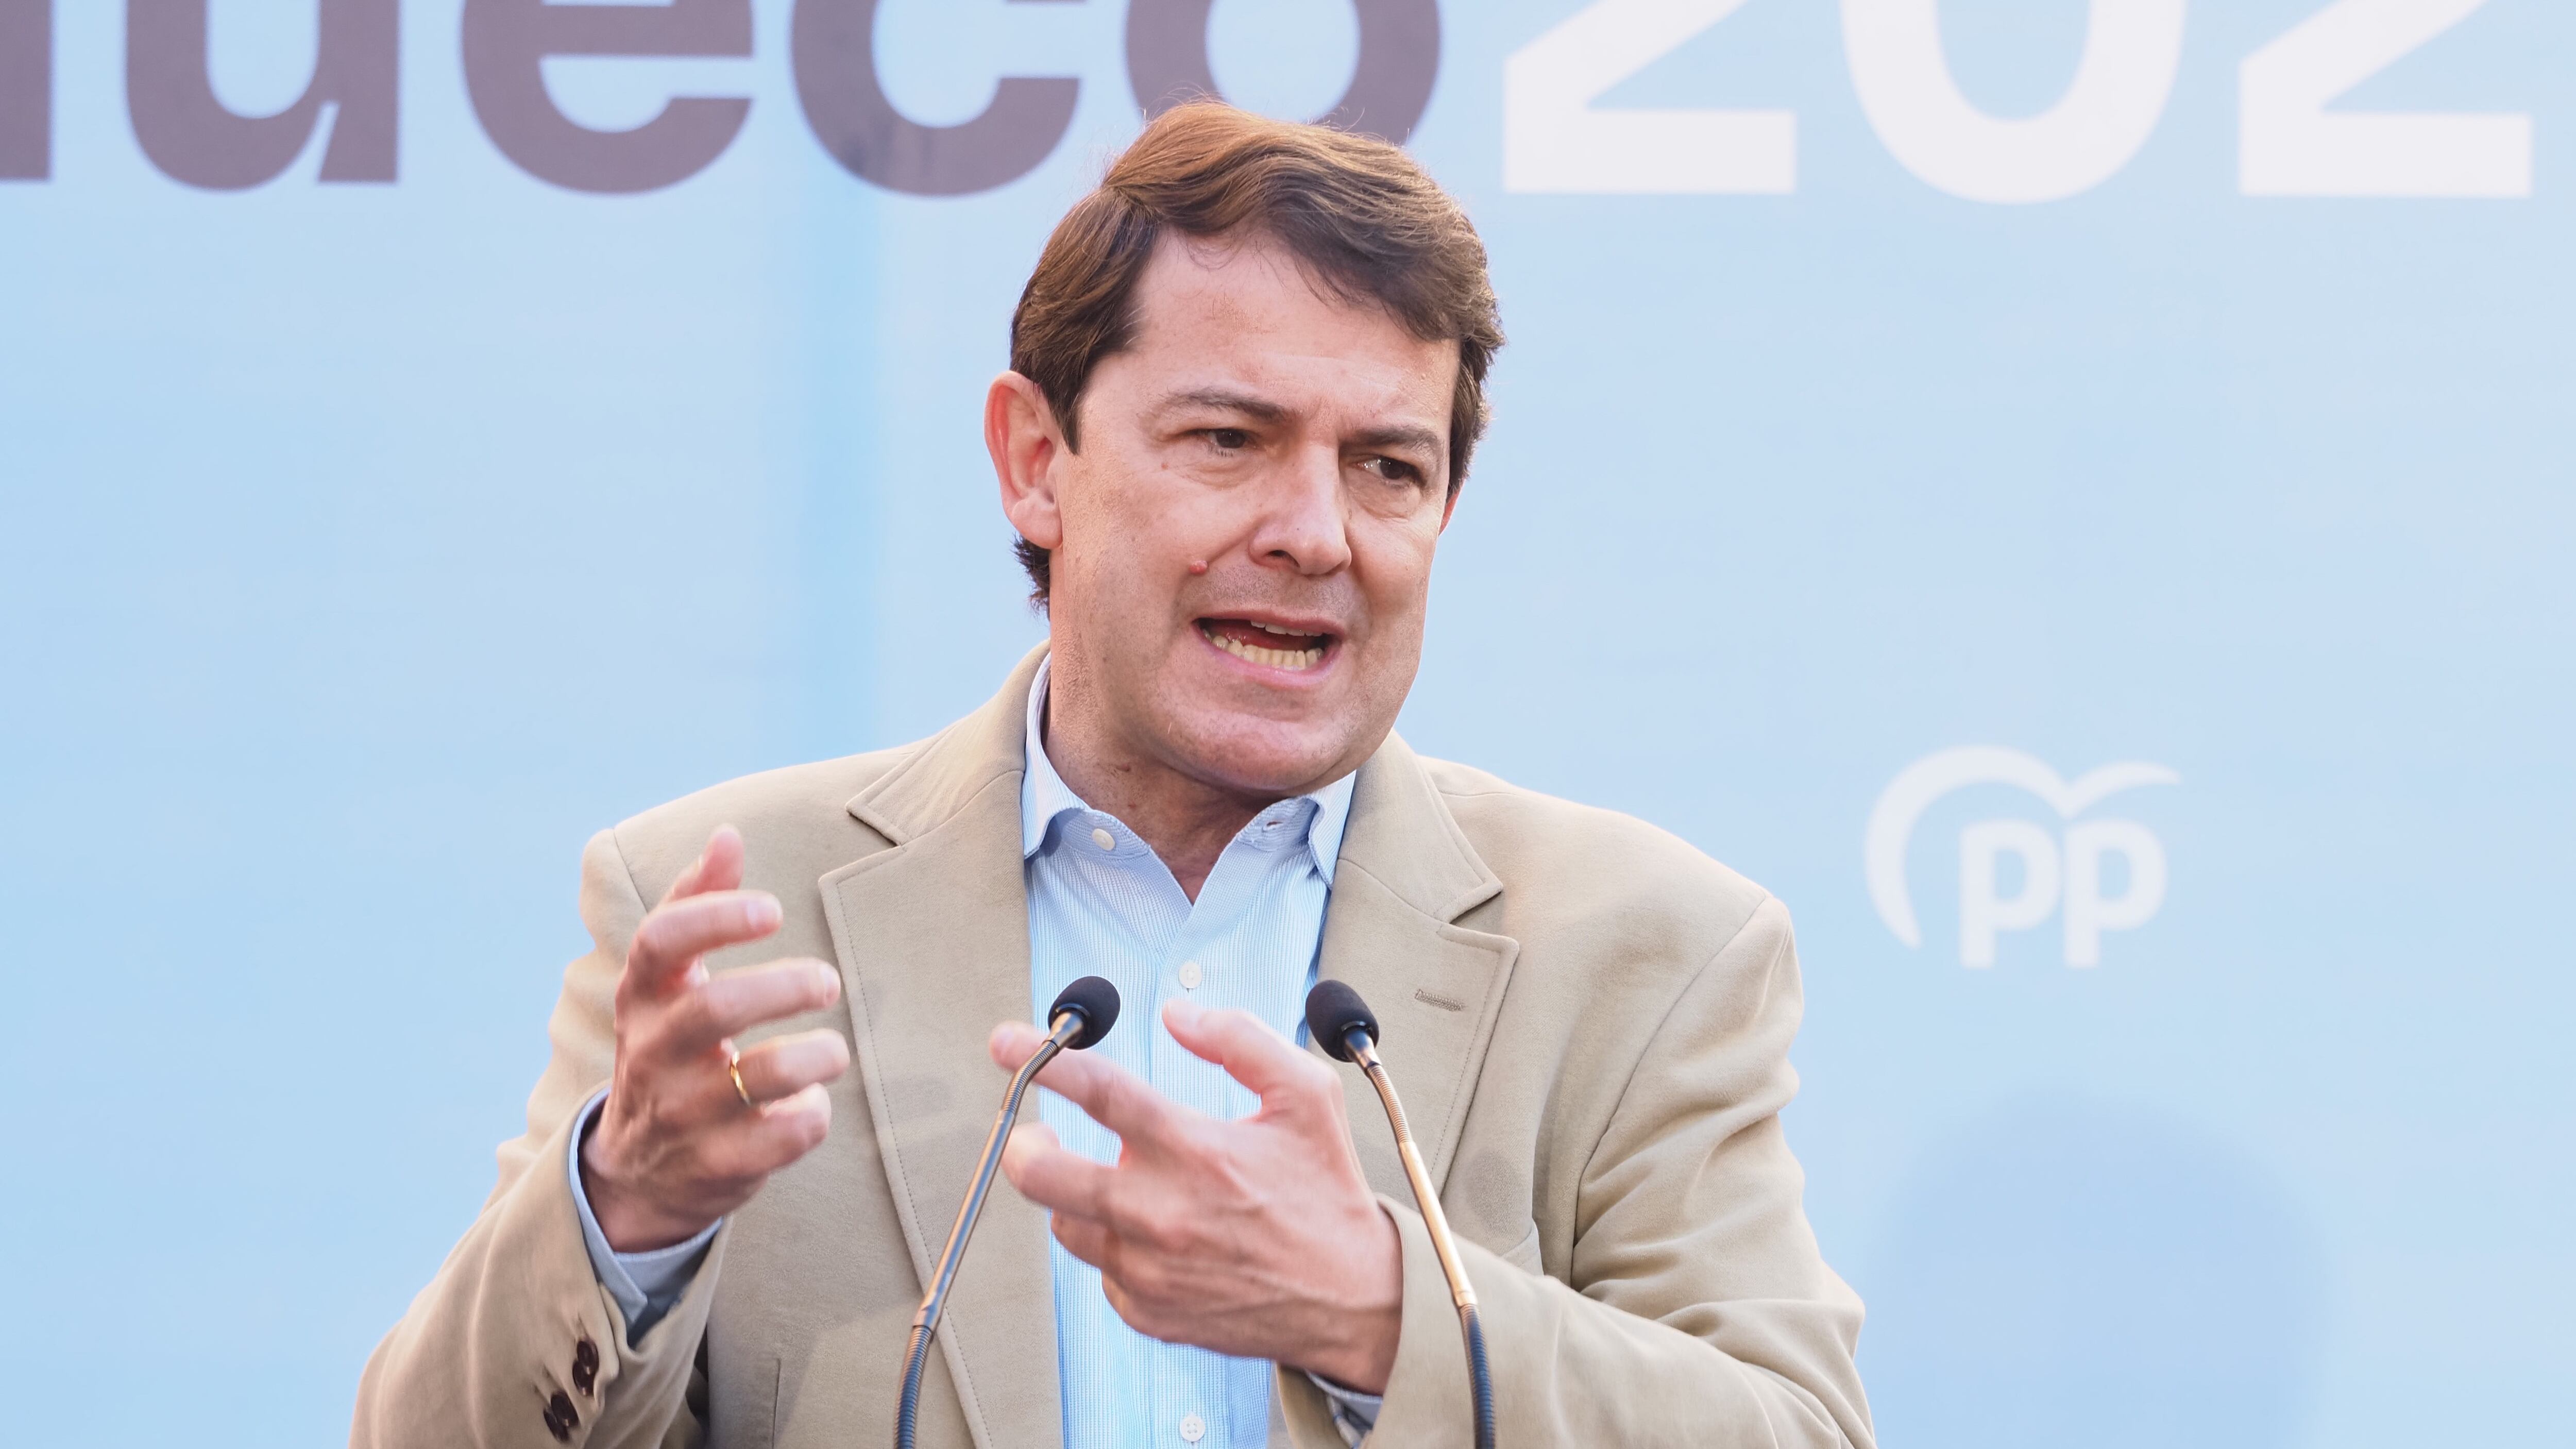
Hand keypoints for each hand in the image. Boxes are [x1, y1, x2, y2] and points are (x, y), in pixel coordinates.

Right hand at [580, 826, 850, 1250]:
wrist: (637, 1172)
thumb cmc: (671, 1049)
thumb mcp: (667, 983)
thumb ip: (697, 904)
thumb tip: (727, 834)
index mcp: (643, 998)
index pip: (661, 942)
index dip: (716, 916)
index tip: (772, 909)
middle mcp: (654, 1053)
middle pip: (715, 1008)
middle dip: (784, 987)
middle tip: (828, 981)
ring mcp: (682, 1114)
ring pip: (757, 1077)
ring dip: (813, 1056)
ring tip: (832, 1049)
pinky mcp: (716, 1166)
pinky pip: (780, 1138)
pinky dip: (809, 1117)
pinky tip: (811, 1105)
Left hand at [993, 999, 1403, 1391]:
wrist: (1353, 1300)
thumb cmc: (1328, 1195)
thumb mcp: (1307, 1096)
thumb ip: (1240, 1040)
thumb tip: (1179, 1014)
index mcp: (1195, 1151)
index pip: (1098, 1091)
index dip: (1042, 1059)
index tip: (1006, 1041)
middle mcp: (1160, 1213)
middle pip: (1042, 1173)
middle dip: (1023, 1143)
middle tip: (1037, 1130)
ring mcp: (1148, 1270)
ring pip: (1066, 1223)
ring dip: (1077, 1195)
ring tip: (1116, 1183)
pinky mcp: (1147, 1312)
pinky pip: (1102, 1271)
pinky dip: (1117, 1247)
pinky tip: (1157, 1236)